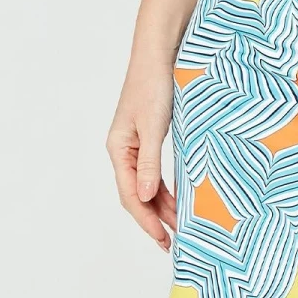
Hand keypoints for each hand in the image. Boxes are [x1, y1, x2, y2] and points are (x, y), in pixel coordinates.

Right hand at [105, 68, 176, 250]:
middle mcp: (124, 150)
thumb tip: (143, 199)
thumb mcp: (153, 127)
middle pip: (136, 194)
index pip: (129, 195)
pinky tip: (177, 199)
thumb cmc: (154, 84)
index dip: (146, 221)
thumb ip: (149, 163)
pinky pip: (154, 171)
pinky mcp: (150, 136)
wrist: (160, 53)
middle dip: (154, 219)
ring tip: (179, 227)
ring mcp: (136, 144)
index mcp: (118, 149)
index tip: (163, 240)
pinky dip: (165, 188)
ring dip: (161, 206)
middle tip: (172, 243)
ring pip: (146, 185)